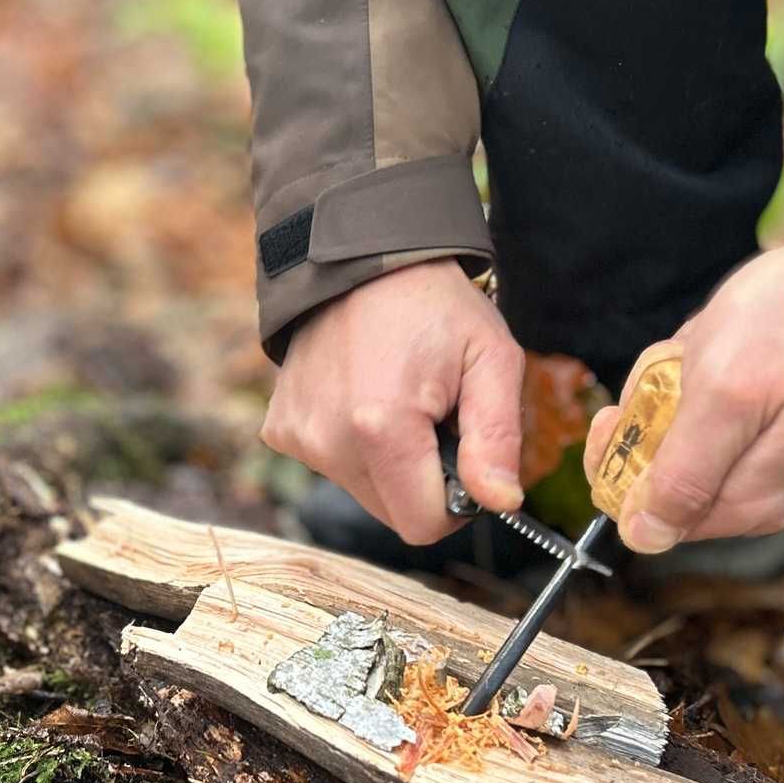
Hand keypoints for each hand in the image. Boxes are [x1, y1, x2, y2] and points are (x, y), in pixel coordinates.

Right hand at [262, 259, 523, 544]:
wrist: (361, 258)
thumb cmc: (435, 306)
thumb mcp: (491, 360)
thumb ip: (498, 439)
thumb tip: (502, 504)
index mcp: (382, 427)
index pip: (424, 525)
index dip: (456, 503)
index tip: (463, 457)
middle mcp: (328, 440)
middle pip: (393, 513)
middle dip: (421, 481)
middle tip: (433, 418)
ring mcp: (299, 435)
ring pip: (364, 492)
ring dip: (388, 463)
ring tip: (398, 399)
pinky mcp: (281, 429)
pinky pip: (332, 465)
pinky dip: (353, 445)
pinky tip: (363, 396)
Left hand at [583, 217, 783, 552]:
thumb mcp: (725, 397)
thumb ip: (685, 475)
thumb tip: (645, 537)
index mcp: (744, 504)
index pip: (648, 518)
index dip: (620, 465)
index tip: (621, 412)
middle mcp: (751, 496)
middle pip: (656, 476)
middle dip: (651, 416)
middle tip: (677, 368)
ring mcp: (755, 463)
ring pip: (671, 438)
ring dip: (668, 388)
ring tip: (700, 351)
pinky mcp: (755, 430)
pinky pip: (695, 414)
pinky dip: (687, 375)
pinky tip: (711, 348)